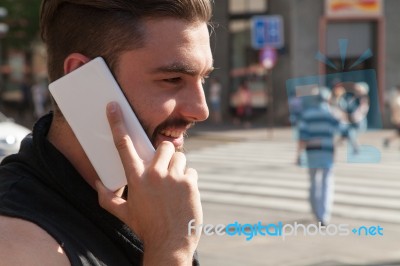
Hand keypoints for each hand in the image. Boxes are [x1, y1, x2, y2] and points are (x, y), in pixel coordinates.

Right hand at [96, 102, 202, 264]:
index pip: (123, 145)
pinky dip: (187, 180)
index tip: (113, 107)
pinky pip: (190, 170)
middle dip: (164, 155)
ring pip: (179, 156)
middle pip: (162, 146)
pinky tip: (183, 194)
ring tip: (174, 186)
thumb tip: (98, 183)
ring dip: (177, 168)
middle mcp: (154, 174)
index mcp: (135, 179)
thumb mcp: (123, 214)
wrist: (171, 243)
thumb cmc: (146, 227)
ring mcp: (173, 177)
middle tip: (164, 170)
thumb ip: (107, 197)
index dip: (117, 123)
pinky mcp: (190, 182)